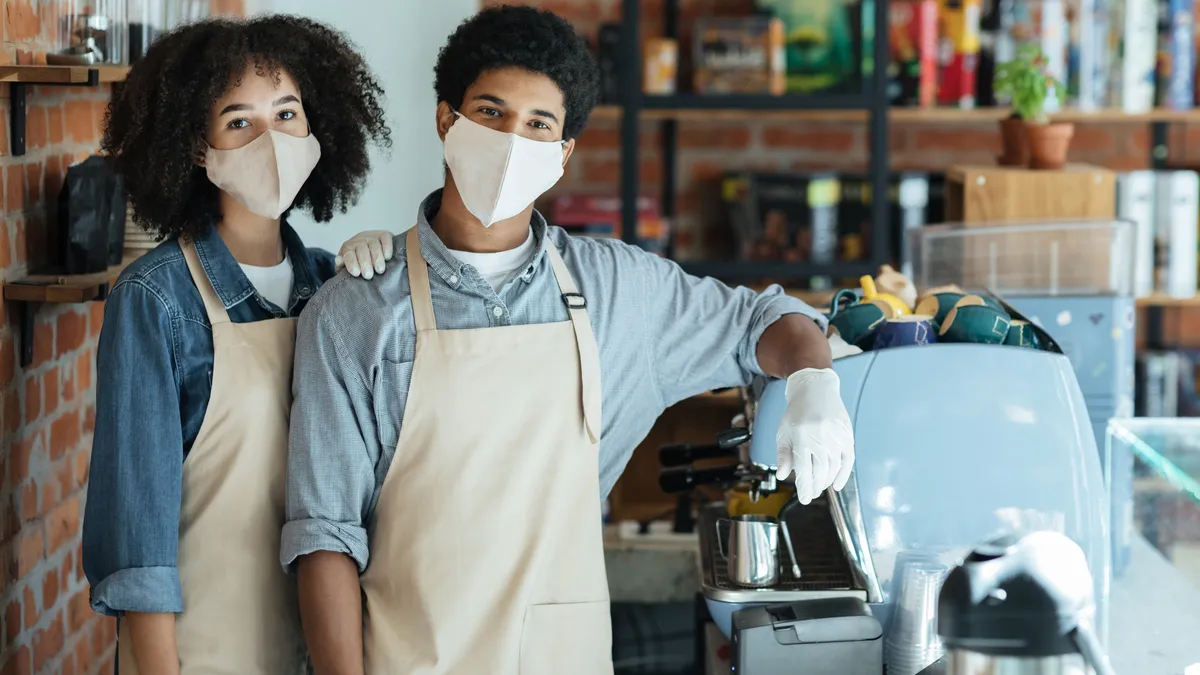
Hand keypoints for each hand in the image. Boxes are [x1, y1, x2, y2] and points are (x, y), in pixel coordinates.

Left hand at [335, 230, 393, 279]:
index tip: (356, 273)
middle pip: (361, 249)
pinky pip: (385, 238)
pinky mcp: (384, 235)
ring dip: (377, 258)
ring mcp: (372, 237)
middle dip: (365, 263)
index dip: (351, 263)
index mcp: (348, 247)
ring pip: (374, 245)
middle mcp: (359, 240)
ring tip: (379, 270)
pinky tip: (387, 257)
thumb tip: (338, 261)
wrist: (368, 246)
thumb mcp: (346, 266)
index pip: (348, 253)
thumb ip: (341, 266)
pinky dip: (387, 247)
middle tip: (368, 276)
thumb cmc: (357, 262)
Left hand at [775, 368, 854, 504]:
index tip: (804, 499)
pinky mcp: (847, 435)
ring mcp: (835, 436)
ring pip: (834, 468)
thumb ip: (783, 455)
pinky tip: (837, 484)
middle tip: (812, 495)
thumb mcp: (784, 431)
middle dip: (815, 487)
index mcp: (801, 436)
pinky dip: (843, 474)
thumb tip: (783, 476)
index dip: (804, 487)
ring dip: (827, 482)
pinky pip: (847, 460)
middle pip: (820, 471)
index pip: (804, 469)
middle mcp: (820, 437)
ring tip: (820, 488)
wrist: (815, 389)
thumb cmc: (796, 412)